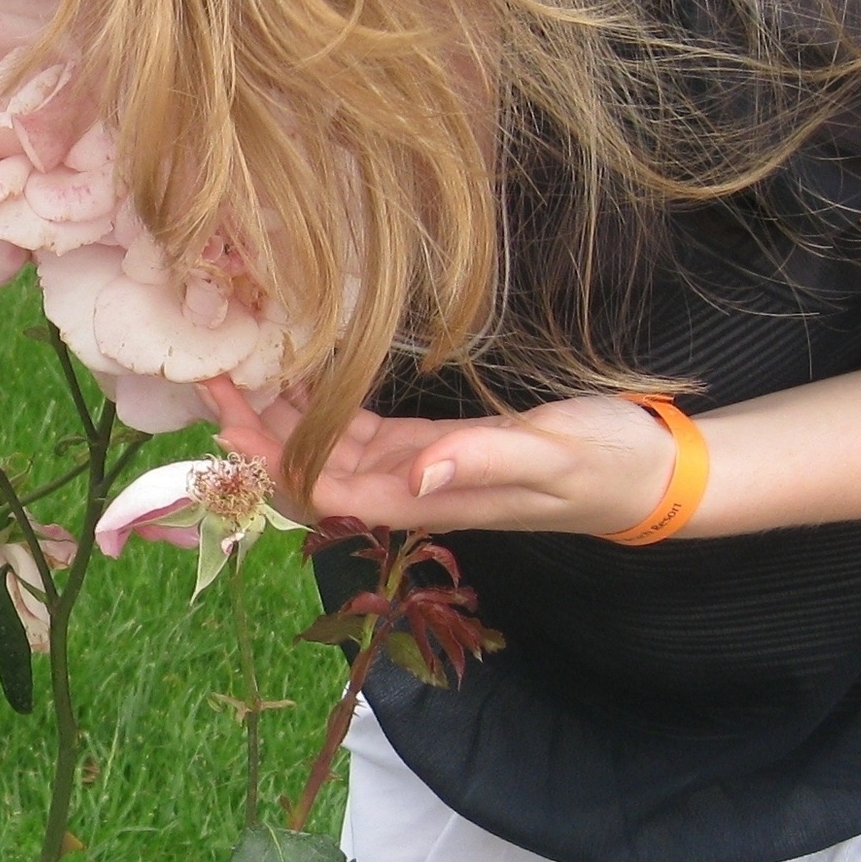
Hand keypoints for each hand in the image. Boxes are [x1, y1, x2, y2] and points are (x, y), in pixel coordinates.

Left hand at [203, 378, 675, 535]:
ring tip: (235, 364)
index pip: (324, 485)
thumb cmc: (607, 464)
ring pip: (329, 446)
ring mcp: (421, 467)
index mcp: (429, 497)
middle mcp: (412, 488)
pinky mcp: (434, 445)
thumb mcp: (553, 455)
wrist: (652, 474)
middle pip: (310, 467)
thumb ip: (484, 462)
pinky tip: (297, 369)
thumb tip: (414, 476)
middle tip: (207, 372)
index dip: (266, 455)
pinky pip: (361, 428)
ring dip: (281, 415)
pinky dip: (323, 402)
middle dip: (255, 428)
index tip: (225, 411)